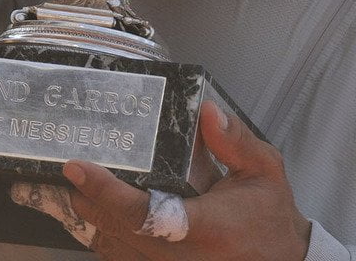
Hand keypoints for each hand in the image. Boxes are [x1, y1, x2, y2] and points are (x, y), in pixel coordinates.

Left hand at [23, 101, 310, 259]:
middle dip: (90, 202)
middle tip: (73, 173)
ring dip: (94, 222)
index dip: (106, 192)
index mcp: (207, 227)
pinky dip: (109, 240)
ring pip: (117, 252)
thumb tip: (206, 110)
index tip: (79, 167)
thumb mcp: (264, 168)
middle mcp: (183, 257)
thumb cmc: (271, 213)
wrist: (283, 258)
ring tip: (79, 190)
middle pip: (120, 233)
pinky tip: (101, 217)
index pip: (145, 214)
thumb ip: (234, 141)